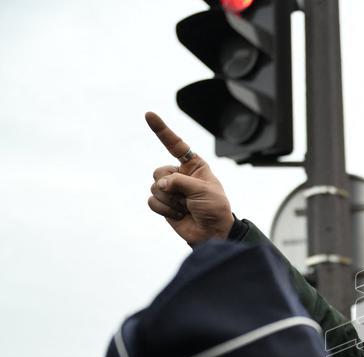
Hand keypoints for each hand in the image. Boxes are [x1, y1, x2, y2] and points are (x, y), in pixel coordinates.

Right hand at [145, 111, 233, 243]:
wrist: (213, 233)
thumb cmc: (214, 208)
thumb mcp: (203, 190)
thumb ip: (180, 182)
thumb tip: (160, 185)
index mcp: (194, 166)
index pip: (175, 145)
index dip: (162, 130)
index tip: (149, 115)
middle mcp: (180, 175)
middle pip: (158, 171)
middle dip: (171, 186)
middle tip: (188, 198)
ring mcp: (170, 190)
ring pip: (154, 187)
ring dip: (170, 201)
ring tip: (186, 208)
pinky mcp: (163, 204)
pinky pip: (152, 201)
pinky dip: (164, 210)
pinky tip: (179, 215)